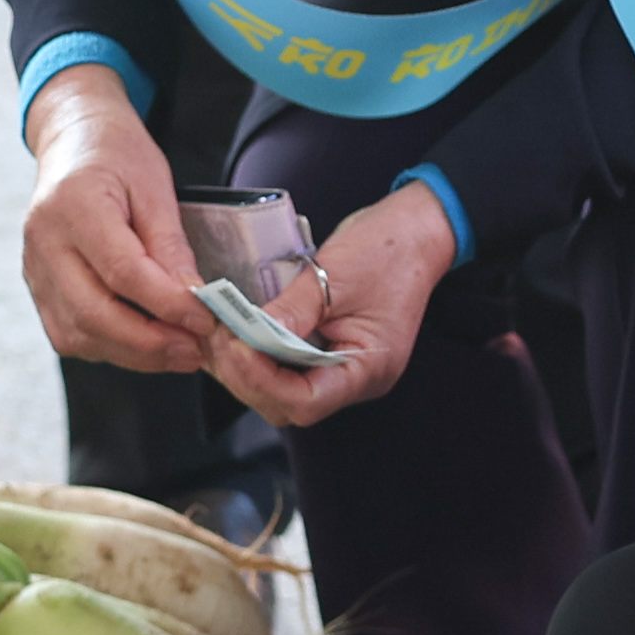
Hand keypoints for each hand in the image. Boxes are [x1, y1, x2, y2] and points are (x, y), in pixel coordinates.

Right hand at [17, 67, 208, 371]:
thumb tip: (193, 302)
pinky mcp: (37, 288)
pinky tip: (146, 344)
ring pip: (79, 334)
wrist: (72, 141)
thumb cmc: (116, 156)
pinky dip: (110, 348)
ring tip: (179, 352)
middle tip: (196, 350)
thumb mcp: (155, 187)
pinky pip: (70, 334)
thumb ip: (170, 246)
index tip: (206, 320)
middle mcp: (43, 242)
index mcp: (73, 205)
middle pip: (94, 313)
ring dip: (133, 354)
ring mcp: (34, 269)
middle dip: (151, 343)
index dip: (167, 304)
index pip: (122, 271)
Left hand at [201, 181, 455, 428]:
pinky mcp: (327, 351)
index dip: (263, 381)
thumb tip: (246, 335)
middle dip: (247, 376)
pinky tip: (239, 331)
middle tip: (217, 338)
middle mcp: (355, 378)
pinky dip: (259, 354)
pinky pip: (287, 367)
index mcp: (369, 368)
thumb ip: (291, 310)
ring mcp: (341, 367)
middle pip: (289, 403)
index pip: (307, 401)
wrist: (417, 230)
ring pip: (281, 390)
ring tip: (220, 334)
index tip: (235, 347)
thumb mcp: (336, 275)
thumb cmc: (389, 250)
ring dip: (247, 368)